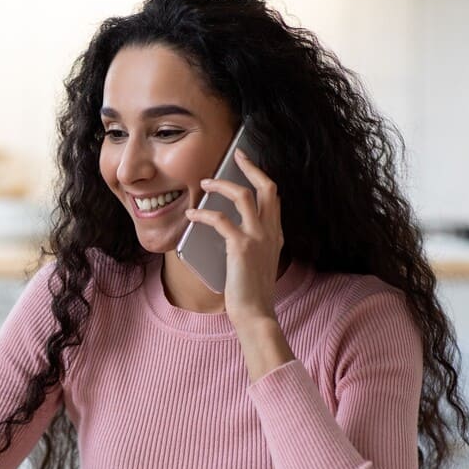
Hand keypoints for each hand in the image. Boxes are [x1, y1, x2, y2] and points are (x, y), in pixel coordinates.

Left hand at [184, 149, 283, 326]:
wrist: (255, 314)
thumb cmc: (251, 292)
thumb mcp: (256, 262)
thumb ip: (248, 242)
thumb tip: (224, 225)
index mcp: (276, 235)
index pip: (273, 197)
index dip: (260, 177)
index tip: (247, 163)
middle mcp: (271, 232)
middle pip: (266, 187)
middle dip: (250, 167)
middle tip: (236, 154)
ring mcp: (258, 238)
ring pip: (242, 195)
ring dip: (222, 184)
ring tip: (205, 182)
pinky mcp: (241, 246)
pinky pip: (220, 219)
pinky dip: (203, 213)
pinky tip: (192, 214)